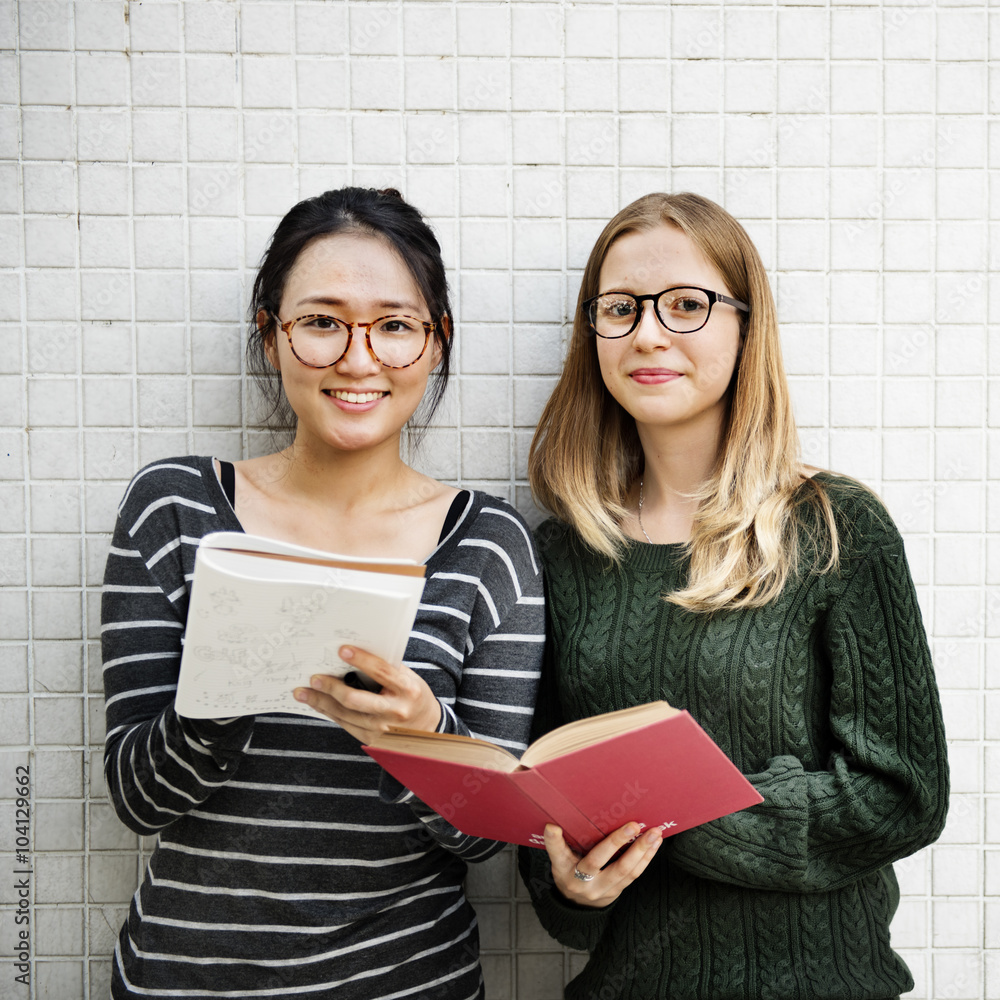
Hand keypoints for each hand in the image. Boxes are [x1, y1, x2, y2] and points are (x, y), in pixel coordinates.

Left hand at [293, 645, 441, 743]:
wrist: (428, 727)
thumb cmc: (414, 695)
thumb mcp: (408, 677)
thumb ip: (385, 668)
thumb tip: (352, 655)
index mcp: (408, 689)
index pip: (382, 672)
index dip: (362, 660)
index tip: (342, 650)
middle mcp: (395, 711)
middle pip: (356, 700)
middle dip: (331, 688)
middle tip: (314, 678)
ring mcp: (382, 729)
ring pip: (345, 715)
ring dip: (321, 702)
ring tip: (303, 692)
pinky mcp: (372, 739)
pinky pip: (346, 724)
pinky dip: (329, 713)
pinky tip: (317, 704)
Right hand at [543, 822, 663, 908]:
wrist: (576, 906)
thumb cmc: (568, 872)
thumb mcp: (560, 859)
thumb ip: (560, 843)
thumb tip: (554, 823)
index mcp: (563, 869)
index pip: (557, 853)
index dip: (554, 841)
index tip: (552, 826)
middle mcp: (581, 882)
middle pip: (598, 861)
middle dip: (618, 842)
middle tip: (634, 825)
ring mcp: (601, 890)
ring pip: (624, 871)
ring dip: (642, 851)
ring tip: (654, 834)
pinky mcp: (616, 893)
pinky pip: (633, 876)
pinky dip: (645, 859)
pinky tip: (654, 845)